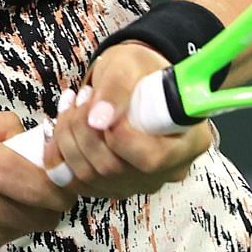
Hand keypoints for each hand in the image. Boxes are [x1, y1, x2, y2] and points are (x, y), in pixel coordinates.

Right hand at [0, 113, 78, 251]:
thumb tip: (31, 137)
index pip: (45, 186)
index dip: (63, 183)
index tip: (63, 175)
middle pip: (43, 215)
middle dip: (52, 202)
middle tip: (43, 188)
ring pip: (23, 230)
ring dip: (26, 215)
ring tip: (7, 197)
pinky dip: (0, 228)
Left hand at [44, 42, 213, 197]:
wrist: (131, 80)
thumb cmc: (138, 68)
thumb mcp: (129, 64)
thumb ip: (116, 88)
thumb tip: (98, 119)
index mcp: (190, 140)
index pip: (152, 159)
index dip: (120, 138)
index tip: (100, 108)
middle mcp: (169, 169)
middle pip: (116, 170)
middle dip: (84, 132)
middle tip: (80, 97)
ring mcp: (142, 182)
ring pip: (92, 178)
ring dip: (68, 140)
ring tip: (72, 106)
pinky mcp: (117, 187)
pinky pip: (80, 184)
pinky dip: (61, 158)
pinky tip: (62, 129)